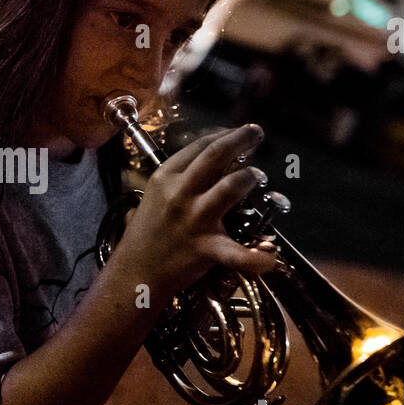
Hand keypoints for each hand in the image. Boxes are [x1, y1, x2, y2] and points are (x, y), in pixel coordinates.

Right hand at [110, 124, 277, 298]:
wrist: (134, 272)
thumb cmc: (145, 235)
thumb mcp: (154, 196)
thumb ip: (179, 179)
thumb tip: (210, 164)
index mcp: (165, 177)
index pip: (199, 146)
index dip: (223, 134)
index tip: (237, 132)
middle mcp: (180, 193)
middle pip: (216, 155)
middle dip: (242, 139)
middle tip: (257, 133)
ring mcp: (194, 219)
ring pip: (231, 186)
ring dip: (250, 177)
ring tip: (258, 176)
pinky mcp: (206, 248)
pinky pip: (237, 253)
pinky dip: (256, 258)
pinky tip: (269, 258)